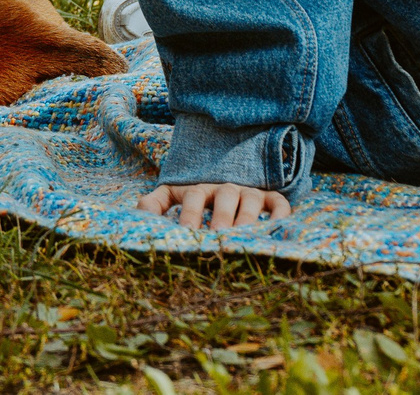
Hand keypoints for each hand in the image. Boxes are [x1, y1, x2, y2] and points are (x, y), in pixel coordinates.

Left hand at [136, 181, 291, 229]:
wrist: (224, 181)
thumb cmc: (193, 200)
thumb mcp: (171, 197)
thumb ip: (153, 204)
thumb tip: (140, 213)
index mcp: (198, 188)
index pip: (194, 195)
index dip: (191, 213)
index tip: (187, 233)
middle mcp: (224, 188)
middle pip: (224, 196)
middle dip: (221, 217)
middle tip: (217, 238)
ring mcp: (248, 192)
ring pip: (251, 200)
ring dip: (247, 218)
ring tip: (243, 238)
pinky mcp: (270, 198)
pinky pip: (279, 202)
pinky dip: (280, 213)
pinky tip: (277, 228)